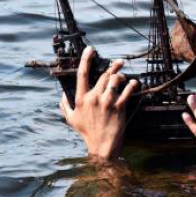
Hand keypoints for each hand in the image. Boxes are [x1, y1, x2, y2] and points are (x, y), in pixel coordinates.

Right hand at [60, 46, 138, 162]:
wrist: (102, 146)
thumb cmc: (87, 133)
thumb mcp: (72, 120)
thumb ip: (65, 106)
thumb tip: (61, 96)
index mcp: (81, 99)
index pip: (82, 74)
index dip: (86, 59)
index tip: (91, 50)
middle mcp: (94, 98)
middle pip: (104, 75)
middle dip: (113, 66)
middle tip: (119, 62)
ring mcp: (107, 102)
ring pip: (115, 80)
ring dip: (121, 75)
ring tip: (124, 75)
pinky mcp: (119, 107)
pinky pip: (127, 91)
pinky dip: (132, 85)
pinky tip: (134, 83)